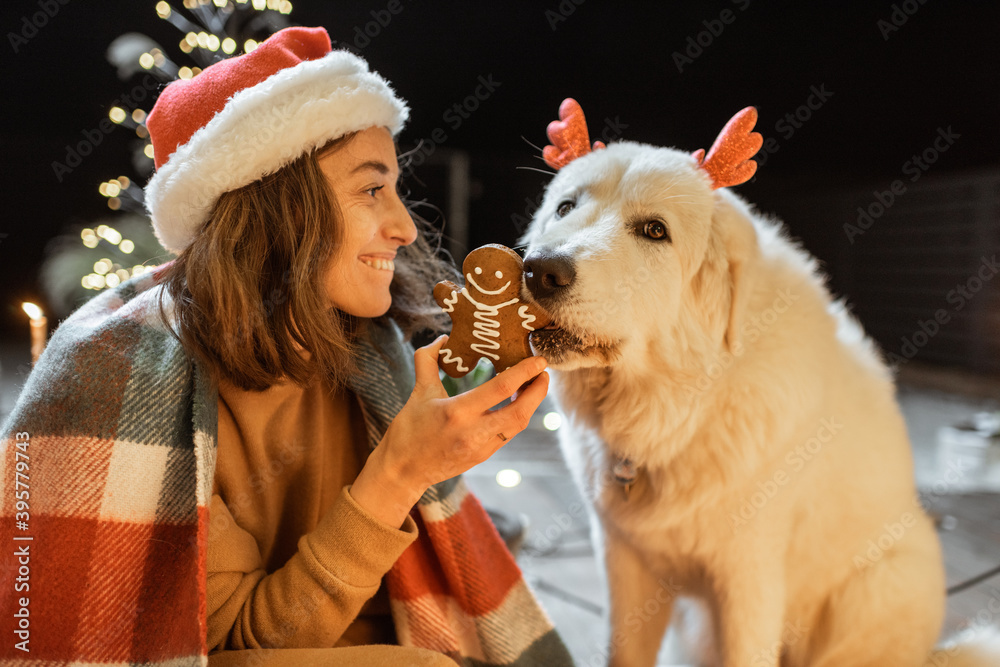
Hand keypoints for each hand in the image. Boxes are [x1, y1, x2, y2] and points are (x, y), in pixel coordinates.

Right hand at [350, 335, 548, 526]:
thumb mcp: (418, 392)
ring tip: (534, 385)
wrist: (402, 471)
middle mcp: (474, 432)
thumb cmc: (408, 430)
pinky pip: (508, 433)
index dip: (525, 372)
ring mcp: (481, 447)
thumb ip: (428, 360)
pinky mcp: (483, 456)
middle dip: (538, 391)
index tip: (538, 360)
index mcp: (457, 412)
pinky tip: (516, 403)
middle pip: (521, 411)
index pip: (501, 388)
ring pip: (518, 424)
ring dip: (531, 404)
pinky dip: (517, 416)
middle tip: (544, 373)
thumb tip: (442, 339)